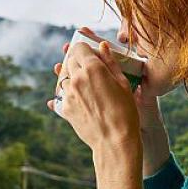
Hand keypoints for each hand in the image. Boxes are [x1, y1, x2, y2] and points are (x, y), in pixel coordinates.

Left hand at [46, 33, 142, 188]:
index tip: (90, 54)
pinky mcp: (64, 108)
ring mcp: (68, 94)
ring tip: (86, 85)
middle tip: (89, 68)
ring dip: (71, 77)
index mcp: (92, 68)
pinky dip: (68, 93)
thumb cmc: (125, 112)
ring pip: (64, 77)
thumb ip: (110, 62)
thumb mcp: (123, 84)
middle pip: (69, 60)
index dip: (85, 49)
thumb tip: (102, 46)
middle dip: (78, 61)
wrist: (114, 142)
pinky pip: (62, 95)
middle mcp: (76, 78)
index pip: (79, 47)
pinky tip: (80, 98)